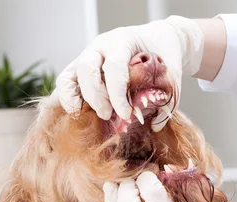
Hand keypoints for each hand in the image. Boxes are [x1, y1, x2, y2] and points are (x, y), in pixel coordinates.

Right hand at [52, 15, 203, 130]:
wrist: (158, 41)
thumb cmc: (163, 57)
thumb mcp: (170, 74)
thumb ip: (165, 97)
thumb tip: (155, 124)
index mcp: (122, 41)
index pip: (114, 67)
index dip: (117, 94)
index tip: (126, 114)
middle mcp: (100, 46)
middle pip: (87, 69)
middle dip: (95, 96)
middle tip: (107, 116)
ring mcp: (87, 57)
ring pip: (69, 75)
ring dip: (76, 99)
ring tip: (88, 116)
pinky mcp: (80, 69)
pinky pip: (66, 83)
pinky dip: (68, 99)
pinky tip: (79, 113)